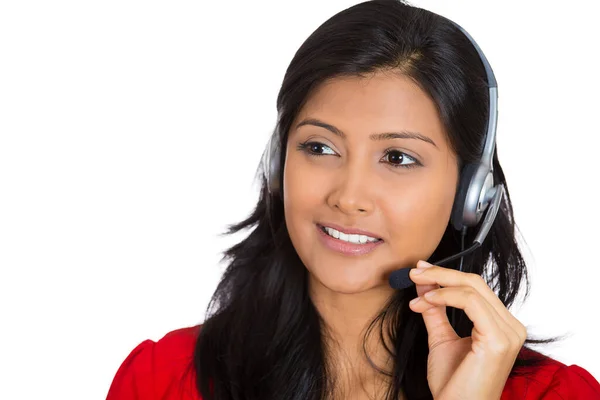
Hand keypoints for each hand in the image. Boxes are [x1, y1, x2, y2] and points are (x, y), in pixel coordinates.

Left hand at [408, 260, 526, 399]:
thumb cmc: (453, 384)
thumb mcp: (441, 338)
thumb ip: (435, 310)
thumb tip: (424, 282)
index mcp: (502, 326)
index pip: (476, 287)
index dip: (446, 274)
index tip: (420, 270)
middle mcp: (511, 327)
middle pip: (475, 282)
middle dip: (440, 273)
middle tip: (414, 271)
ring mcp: (508, 333)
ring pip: (472, 288)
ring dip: (438, 284)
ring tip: (415, 293)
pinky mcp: (499, 340)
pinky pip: (470, 302)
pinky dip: (444, 296)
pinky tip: (425, 302)